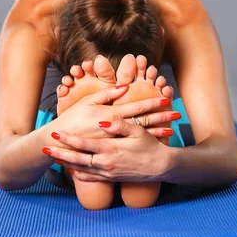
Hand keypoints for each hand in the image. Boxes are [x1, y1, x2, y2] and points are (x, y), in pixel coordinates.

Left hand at [44, 119, 172, 181]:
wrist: (161, 167)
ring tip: (53, 158)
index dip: (68, 140)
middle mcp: (106, 163)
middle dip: (59, 154)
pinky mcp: (111, 178)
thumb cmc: (150, 146)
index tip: (56, 134)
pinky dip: (78, 174)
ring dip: (65, 164)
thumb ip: (119, 125)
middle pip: (77, 159)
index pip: (84, 145)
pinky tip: (71, 170)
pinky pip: (90, 178)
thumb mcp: (137, 131)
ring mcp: (107, 173)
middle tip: (44, 149)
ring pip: (81, 170)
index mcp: (111, 149)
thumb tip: (102, 121)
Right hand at [50, 85, 180, 139]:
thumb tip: (124, 86)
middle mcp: (115, 129)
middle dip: (161, 117)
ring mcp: (114, 141)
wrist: (59, 142)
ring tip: (172, 130)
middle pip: (143, 122)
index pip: (136, 107)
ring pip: (140, 136)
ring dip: (157, 132)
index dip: (152, 102)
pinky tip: (156, 143)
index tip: (166, 98)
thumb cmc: (72, 119)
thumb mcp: (88, 101)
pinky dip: (144, 145)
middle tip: (177, 114)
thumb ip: (107, 94)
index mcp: (110, 114)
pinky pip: (132, 147)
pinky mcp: (111, 150)